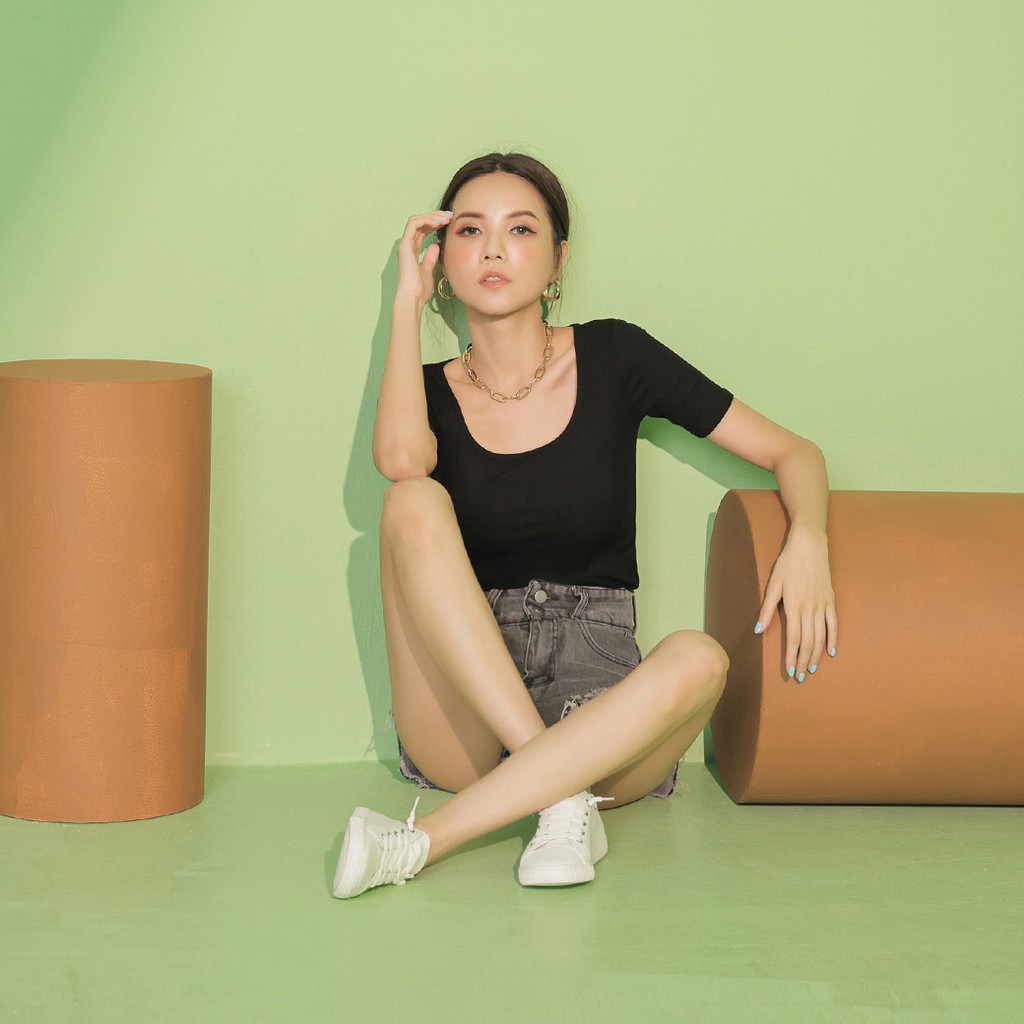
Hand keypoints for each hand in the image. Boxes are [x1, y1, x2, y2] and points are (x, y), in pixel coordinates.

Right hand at [395, 211, 452, 309]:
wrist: (413, 298)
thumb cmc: (420, 290)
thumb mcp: (429, 270)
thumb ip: (431, 257)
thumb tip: (436, 245)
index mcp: (413, 251)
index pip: (423, 231)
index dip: (436, 223)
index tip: (450, 222)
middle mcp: (407, 246)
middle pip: (420, 223)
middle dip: (435, 216)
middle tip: (450, 215)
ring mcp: (405, 245)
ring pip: (416, 220)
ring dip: (432, 216)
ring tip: (446, 217)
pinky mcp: (404, 245)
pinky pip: (413, 224)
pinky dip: (426, 220)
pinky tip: (438, 222)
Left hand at [754, 525, 837, 680]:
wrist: (809, 546)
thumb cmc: (788, 564)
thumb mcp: (773, 585)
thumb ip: (767, 609)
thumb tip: (758, 630)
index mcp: (794, 607)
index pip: (793, 639)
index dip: (791, 657)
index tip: (789, 671)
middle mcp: (810, 609)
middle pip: (808, 642)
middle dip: (803, 661)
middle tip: (800, 677)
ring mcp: (823, 606)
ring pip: (821, 637)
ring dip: (816, 655)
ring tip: (811, 669)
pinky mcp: (831, 601)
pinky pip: (834, 624)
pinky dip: (832, 639)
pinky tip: (830, 652)